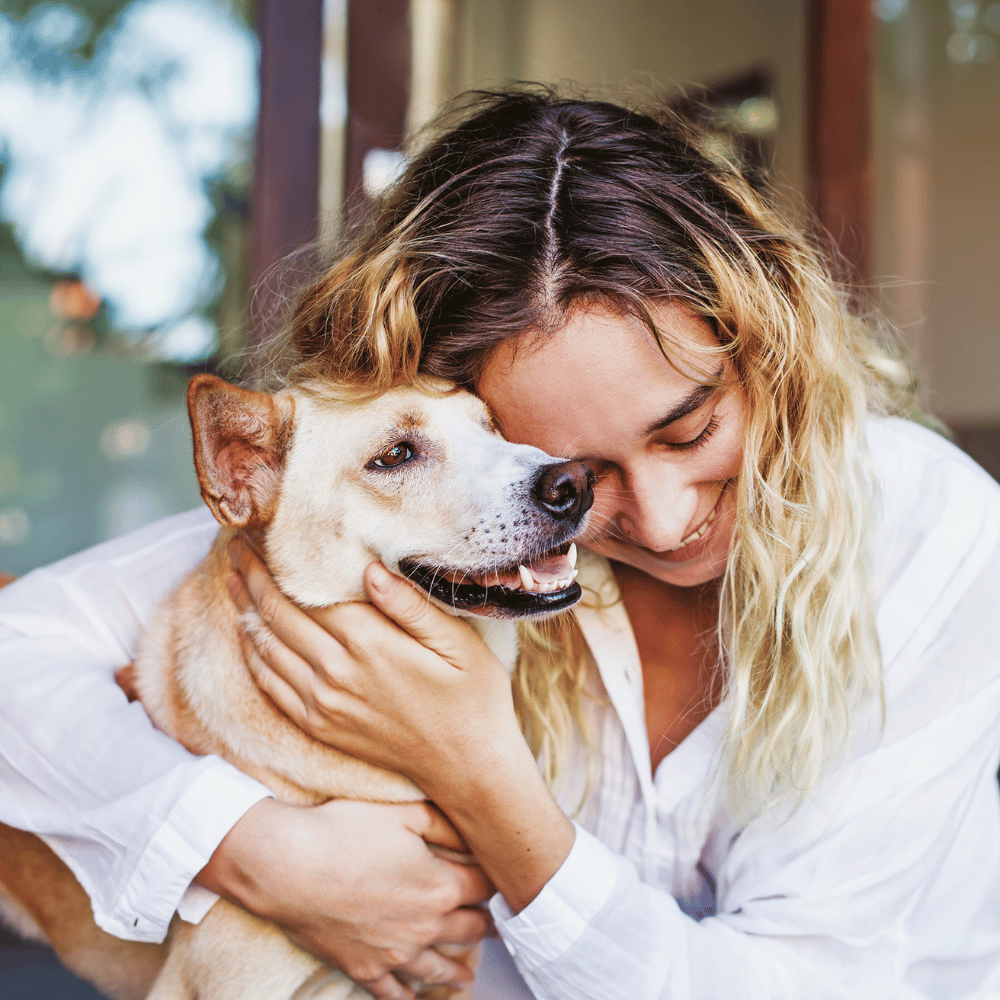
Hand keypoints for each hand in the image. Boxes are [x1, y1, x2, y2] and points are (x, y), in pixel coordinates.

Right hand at [197, 797, 492, 999]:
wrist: (289, 867)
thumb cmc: (345, 831)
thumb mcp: (404, 813)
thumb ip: (445, 825)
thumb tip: (475, 834)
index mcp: (441, 886)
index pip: (484, 887)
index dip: (495, 881)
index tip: (501, 880)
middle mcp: (426, 926)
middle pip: (470, 929)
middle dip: (485, 925)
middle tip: (495, 925)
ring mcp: (395, 953)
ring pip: (438, 968)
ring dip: (458, 970)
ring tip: (468, 975)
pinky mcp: (364, 967)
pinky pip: (393, 993)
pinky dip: (409, 998)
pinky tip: (417, 999)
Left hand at [226, 538, 524, 796]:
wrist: (467, 767)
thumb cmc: (472, 698)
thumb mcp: (458, 643)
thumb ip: (411, 605)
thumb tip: (369, 567)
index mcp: (370, 644)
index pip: (305, 593)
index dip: (276, 563)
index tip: (260, 534)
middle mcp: (336, 673)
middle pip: (277, 615)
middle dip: (252, 577)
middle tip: (235, 546)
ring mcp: (323, 704)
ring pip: (266, 648)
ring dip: (244, 611)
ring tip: (232, 579)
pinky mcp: (319, 726)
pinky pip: (271, 686)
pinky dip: (253, 655)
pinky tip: (248, 635)